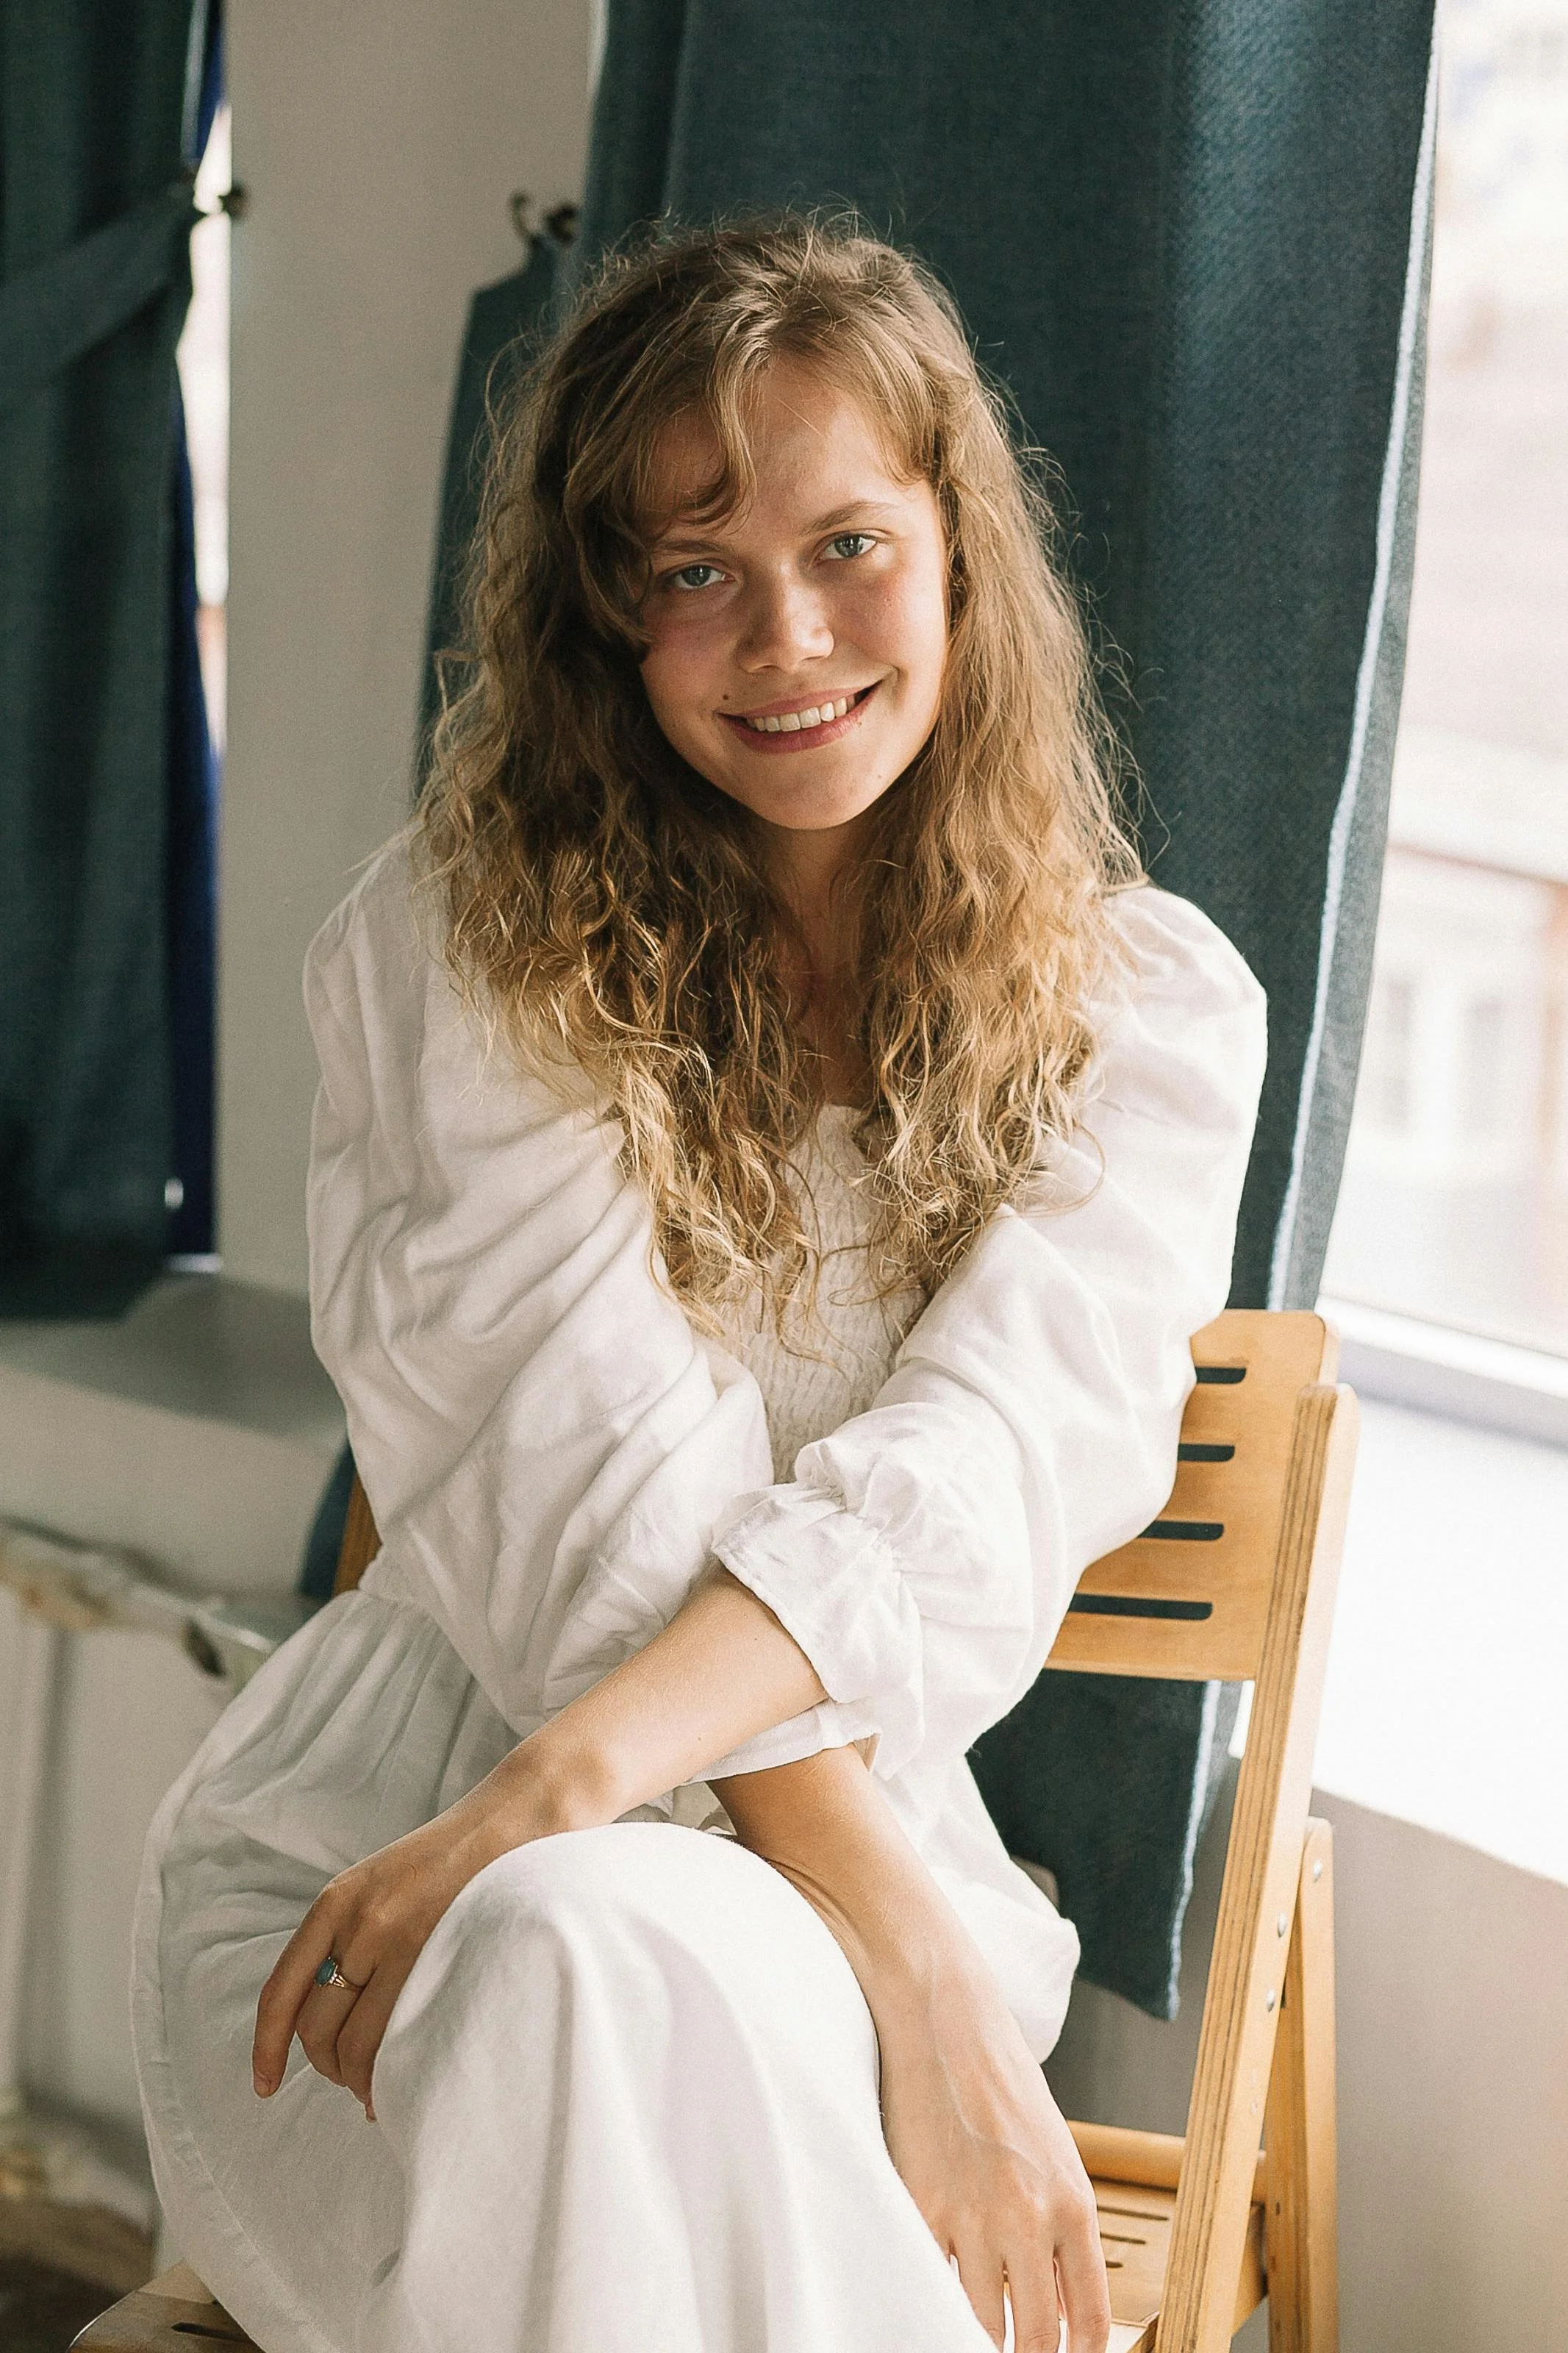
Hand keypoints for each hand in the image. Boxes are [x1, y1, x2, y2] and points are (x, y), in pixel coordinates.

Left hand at [251, 1758, 567, 2116]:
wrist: (517, 1818)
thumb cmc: (456, 1858)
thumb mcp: (385, 1882)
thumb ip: (354, 1936)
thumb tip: (339, 2013)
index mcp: (337, 1902)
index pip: (282, 1992)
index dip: (267, 2049)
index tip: (265, 2086)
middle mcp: (358, 1922)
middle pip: (316, 2027)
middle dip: (329, 2067)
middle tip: (354, 2080)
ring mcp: (399, 1940)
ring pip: (355, 2042)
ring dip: (361, 2077)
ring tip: (383, 2087)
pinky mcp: (439, 1956)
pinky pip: (399, 2036)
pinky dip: (394, 2072)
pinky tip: (406, 2081)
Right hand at [873, 1952, 1109, 2352]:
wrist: (945, 2018)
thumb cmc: (1001, 2079)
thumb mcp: (1053, 2153)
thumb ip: (1059, 2227)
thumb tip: (1053, 2301)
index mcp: (1074, 2203)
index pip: (1088, 2320)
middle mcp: (1029, 2216)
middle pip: (1036, 2336)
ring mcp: (972, 2215)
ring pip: (979, 2323)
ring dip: (979, 2337)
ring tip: (976, 2334)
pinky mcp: (920, 2205)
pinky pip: (930, 2283)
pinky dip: (933, 2300)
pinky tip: (934, 2298)